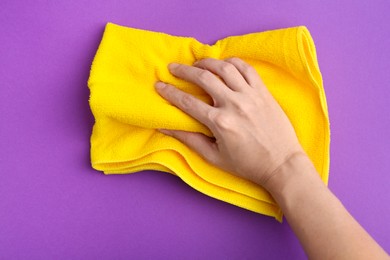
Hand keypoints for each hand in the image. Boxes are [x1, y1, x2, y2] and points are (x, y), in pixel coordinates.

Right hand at [155, 58, 304, 188]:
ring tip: (197, 62)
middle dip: (184, 70)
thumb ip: (190, 139)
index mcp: (220, 122)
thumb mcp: (214, 157)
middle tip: (173, 67)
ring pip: (225, 68)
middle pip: (204, 78)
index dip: (170, 92)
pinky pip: (247, 69)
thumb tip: (166, 127)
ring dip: (207, 61)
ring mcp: (250, 95)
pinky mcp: (263, 92)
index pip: (188, 102)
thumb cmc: (247, 164)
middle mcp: (234, 104)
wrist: (281, 164)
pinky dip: (233, 62)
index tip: (159, 85)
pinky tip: (224, 63)